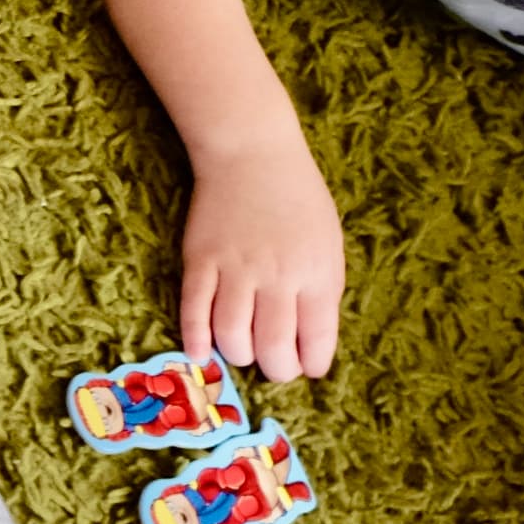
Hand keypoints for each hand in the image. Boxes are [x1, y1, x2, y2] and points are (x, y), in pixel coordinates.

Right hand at [180, 139, 346, 382]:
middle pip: (272, 346)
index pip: (315, 337)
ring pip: (231, 335)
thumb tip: (307, 335)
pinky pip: (194, 311)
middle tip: (275, 368)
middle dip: (276, 369)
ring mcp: (234, 269)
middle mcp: (276, 277)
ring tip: (243, 352)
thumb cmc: (298, 199)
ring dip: (238, 355)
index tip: (307, 368)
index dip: (311, 363)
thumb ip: (321, 288)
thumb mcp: (328, 242)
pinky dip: (196, 338)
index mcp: (316, 272)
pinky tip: (201, 352)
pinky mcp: (200, 262)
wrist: (252, 154)